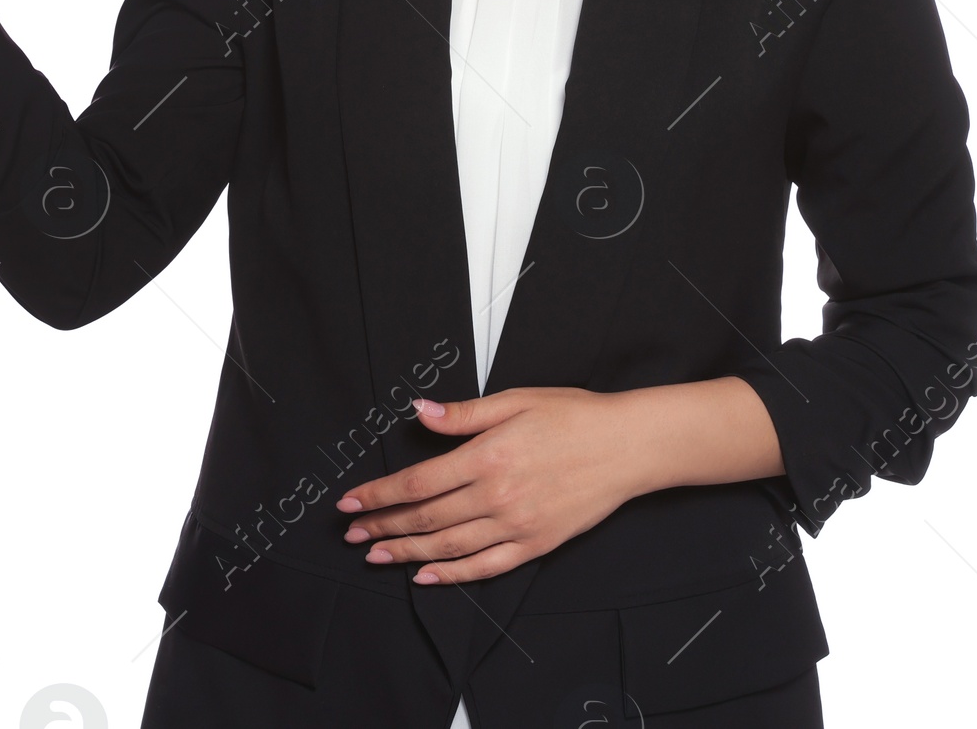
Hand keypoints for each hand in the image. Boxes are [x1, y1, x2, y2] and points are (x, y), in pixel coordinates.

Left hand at [334, 387, 650, 584]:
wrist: (626, 446)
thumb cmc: (572, 416)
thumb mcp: (514, 400)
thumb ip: (462, 414)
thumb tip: (418, 411)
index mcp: (487, 456)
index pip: (418, 482)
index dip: (379, 494)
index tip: (350, 501)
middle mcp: (497, 496)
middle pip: (426, 518)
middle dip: (383, 526)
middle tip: (352, 533)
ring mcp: (517, 525)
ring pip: (449, 547)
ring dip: (407, 553)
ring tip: (377, 555)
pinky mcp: (536, 544)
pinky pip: (486, 567)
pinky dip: (453, 575)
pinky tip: (427, 576)